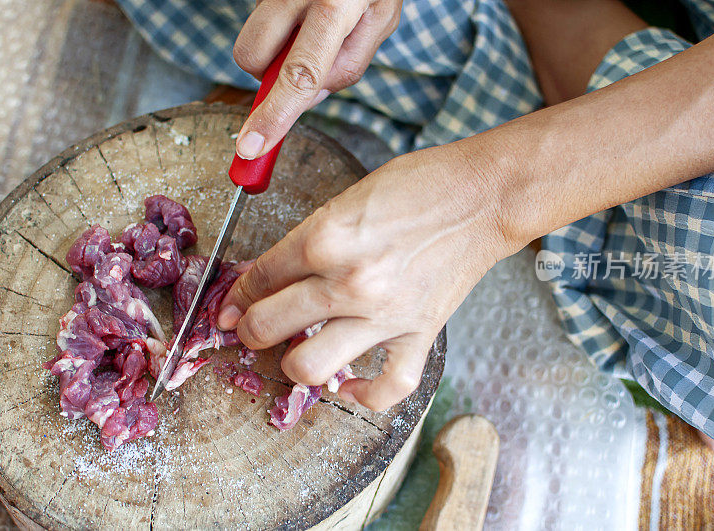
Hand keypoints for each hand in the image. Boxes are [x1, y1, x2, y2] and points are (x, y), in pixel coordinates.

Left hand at [217, 143, 520, 409]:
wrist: (484, 196)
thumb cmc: (418, 185)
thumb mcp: (347, 198)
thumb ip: (307, 239)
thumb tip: (269, 273)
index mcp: (326, 238)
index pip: (261, 277)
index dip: (236, 293)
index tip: (230, 304)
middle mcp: (350, 283)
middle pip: (270, 324)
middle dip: (247, 328)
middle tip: (246, 328)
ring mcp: (385, 315)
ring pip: (311, 367)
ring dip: (292, 364)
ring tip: (293, 353)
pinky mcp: (420, 335)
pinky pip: (387, 388)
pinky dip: (364, 395)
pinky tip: (350, 384)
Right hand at [232, 0, 401, 159]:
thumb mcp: (380, 22)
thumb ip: (347, 65)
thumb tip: (308, 98)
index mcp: (335, 6)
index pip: (298, 75)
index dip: (273, 116)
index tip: (251, 148)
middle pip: (251, 58)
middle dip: (266, 75)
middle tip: (301, 61)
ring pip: (250, 41)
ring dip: (273, 50)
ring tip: (311, 28)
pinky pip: (258, 19)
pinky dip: (278, 27)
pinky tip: (305, 10)